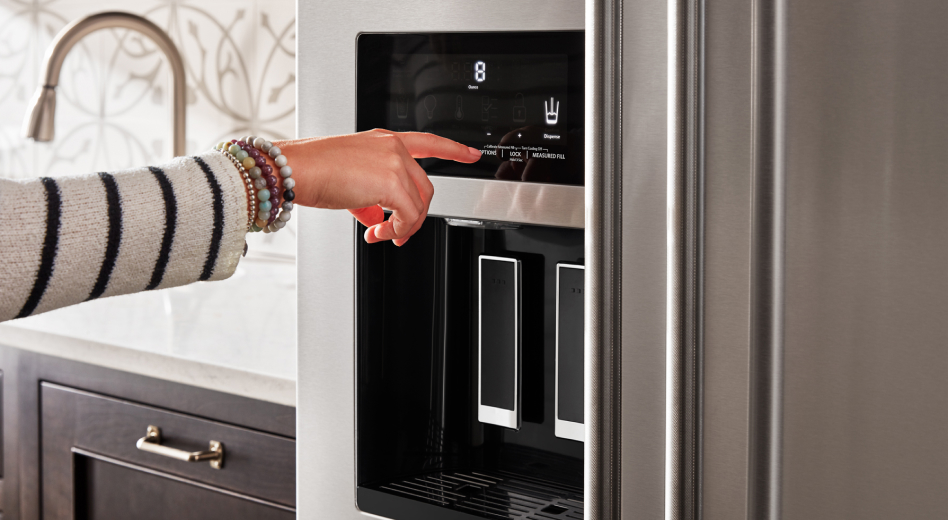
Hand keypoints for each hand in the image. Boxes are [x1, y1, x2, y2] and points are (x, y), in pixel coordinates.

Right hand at [273, 130, 480, 245]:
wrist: (294, 170)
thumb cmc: (310, 171)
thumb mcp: (348, 179)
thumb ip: (370, 196)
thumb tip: (376, 217)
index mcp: (384, 140)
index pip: (429, 141)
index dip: (454, 149)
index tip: (473, 154)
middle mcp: (392, 147)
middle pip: (424, 187)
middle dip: (414, 216)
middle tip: (395, 233)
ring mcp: (394, 162)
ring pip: (419, 204)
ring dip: (403, 227)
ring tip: (382, 235)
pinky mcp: (391, 182)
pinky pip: (408, 216)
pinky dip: (396, 231)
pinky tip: (379, 234)